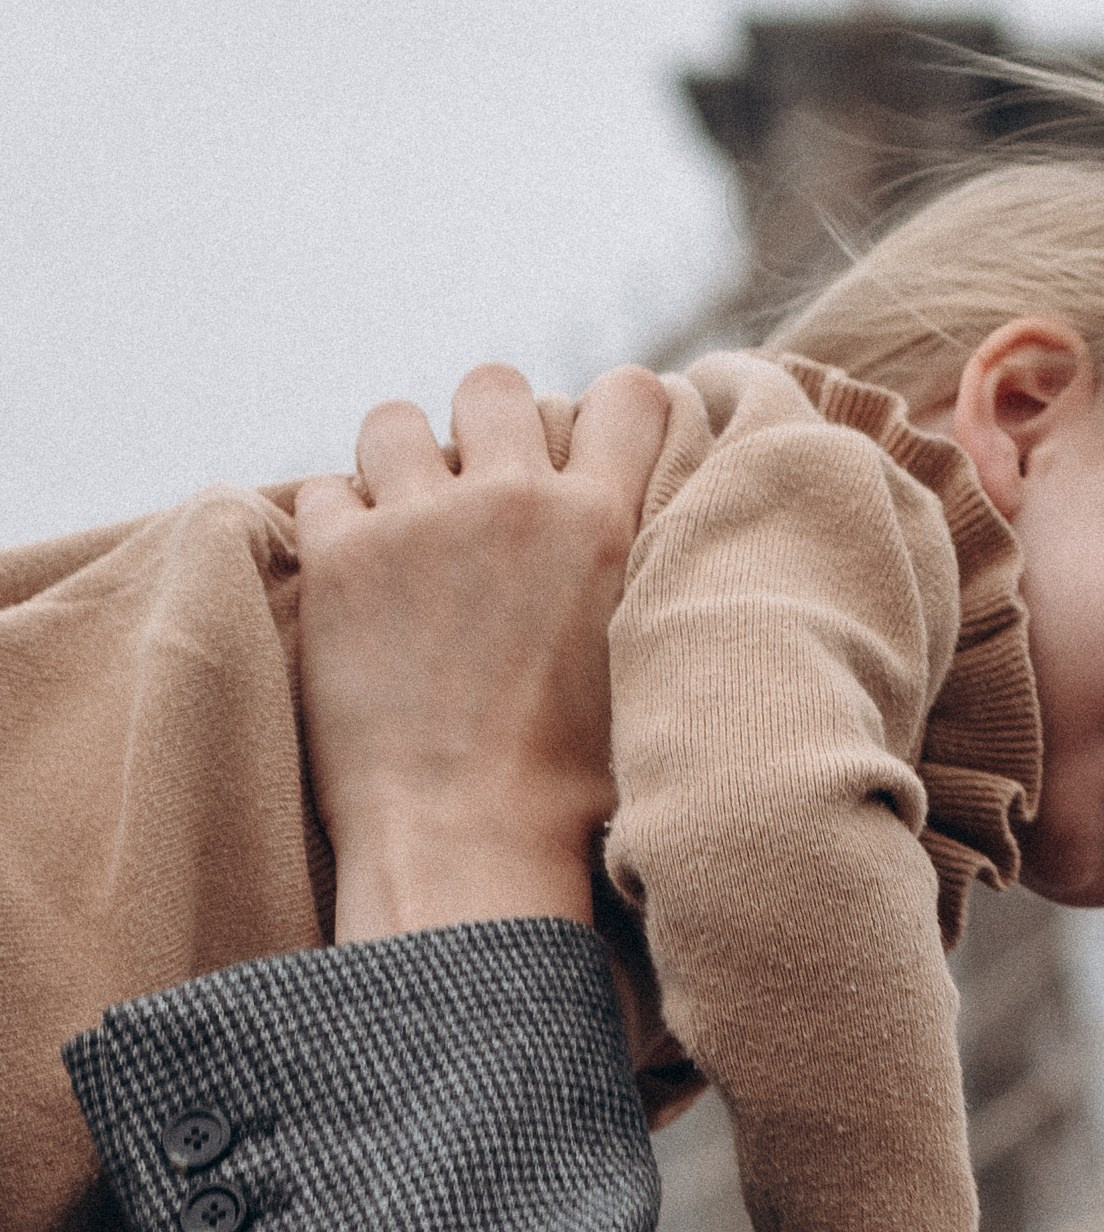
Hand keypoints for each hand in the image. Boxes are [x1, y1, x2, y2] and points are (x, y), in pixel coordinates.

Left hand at [293, 361, 668, 939]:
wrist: (469, 846)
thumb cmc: (576, 791)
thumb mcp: (645, 666)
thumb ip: (640, 584)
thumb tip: (652, 553)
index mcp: (605, 525)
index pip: (628, 394)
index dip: (612, 409)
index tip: (592, 447)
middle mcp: (513, 502)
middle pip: (494, 386)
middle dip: (486, 428)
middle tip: (482, 497)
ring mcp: (418, 524)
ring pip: (393, 421)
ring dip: (400, 464)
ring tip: (408, 525)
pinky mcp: (339, 562)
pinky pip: (323, 493)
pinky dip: (336, 528)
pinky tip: (357, 582)